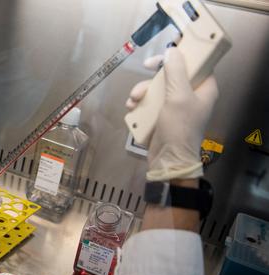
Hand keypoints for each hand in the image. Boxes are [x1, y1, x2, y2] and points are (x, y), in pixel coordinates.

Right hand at [126, 48, 218, 180]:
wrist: (168, 161)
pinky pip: (149, 103)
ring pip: (157, 88)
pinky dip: (140, 104)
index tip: (163, 54)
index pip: (195, 64)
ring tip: (133, 100)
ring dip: (142, 91)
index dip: (179, 56)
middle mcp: (192, 96)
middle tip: (144, 71)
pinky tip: (132, 108)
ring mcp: (176, 107)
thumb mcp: (178, 97)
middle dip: (154, 76)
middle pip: (172, 74)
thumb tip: (172, 51)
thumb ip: (175, 71)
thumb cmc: (179, 129)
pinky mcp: (162, 117)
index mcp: (204, 89)